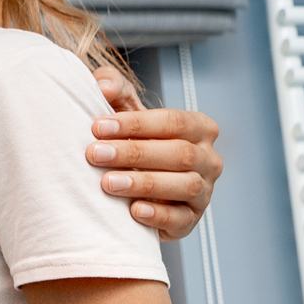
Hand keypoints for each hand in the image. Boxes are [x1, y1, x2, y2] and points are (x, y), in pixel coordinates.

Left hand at [88, 82, 221, 241]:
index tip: (98, 126)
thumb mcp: (124, 113)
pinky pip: (181, 219)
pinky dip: (158, 215)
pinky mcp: (191, 220)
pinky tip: (133, 211)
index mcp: (198, 127)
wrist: (132, 188)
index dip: (136, 123)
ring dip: (144, 183)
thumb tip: (102, 84)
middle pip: (180, 153)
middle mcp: (208, 158)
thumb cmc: (131, 143)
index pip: (173, 121)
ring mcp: (204, 191)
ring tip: (107, 183)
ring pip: (185, 185)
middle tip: (94, 154)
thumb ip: (114, 89)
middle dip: (134, 153)